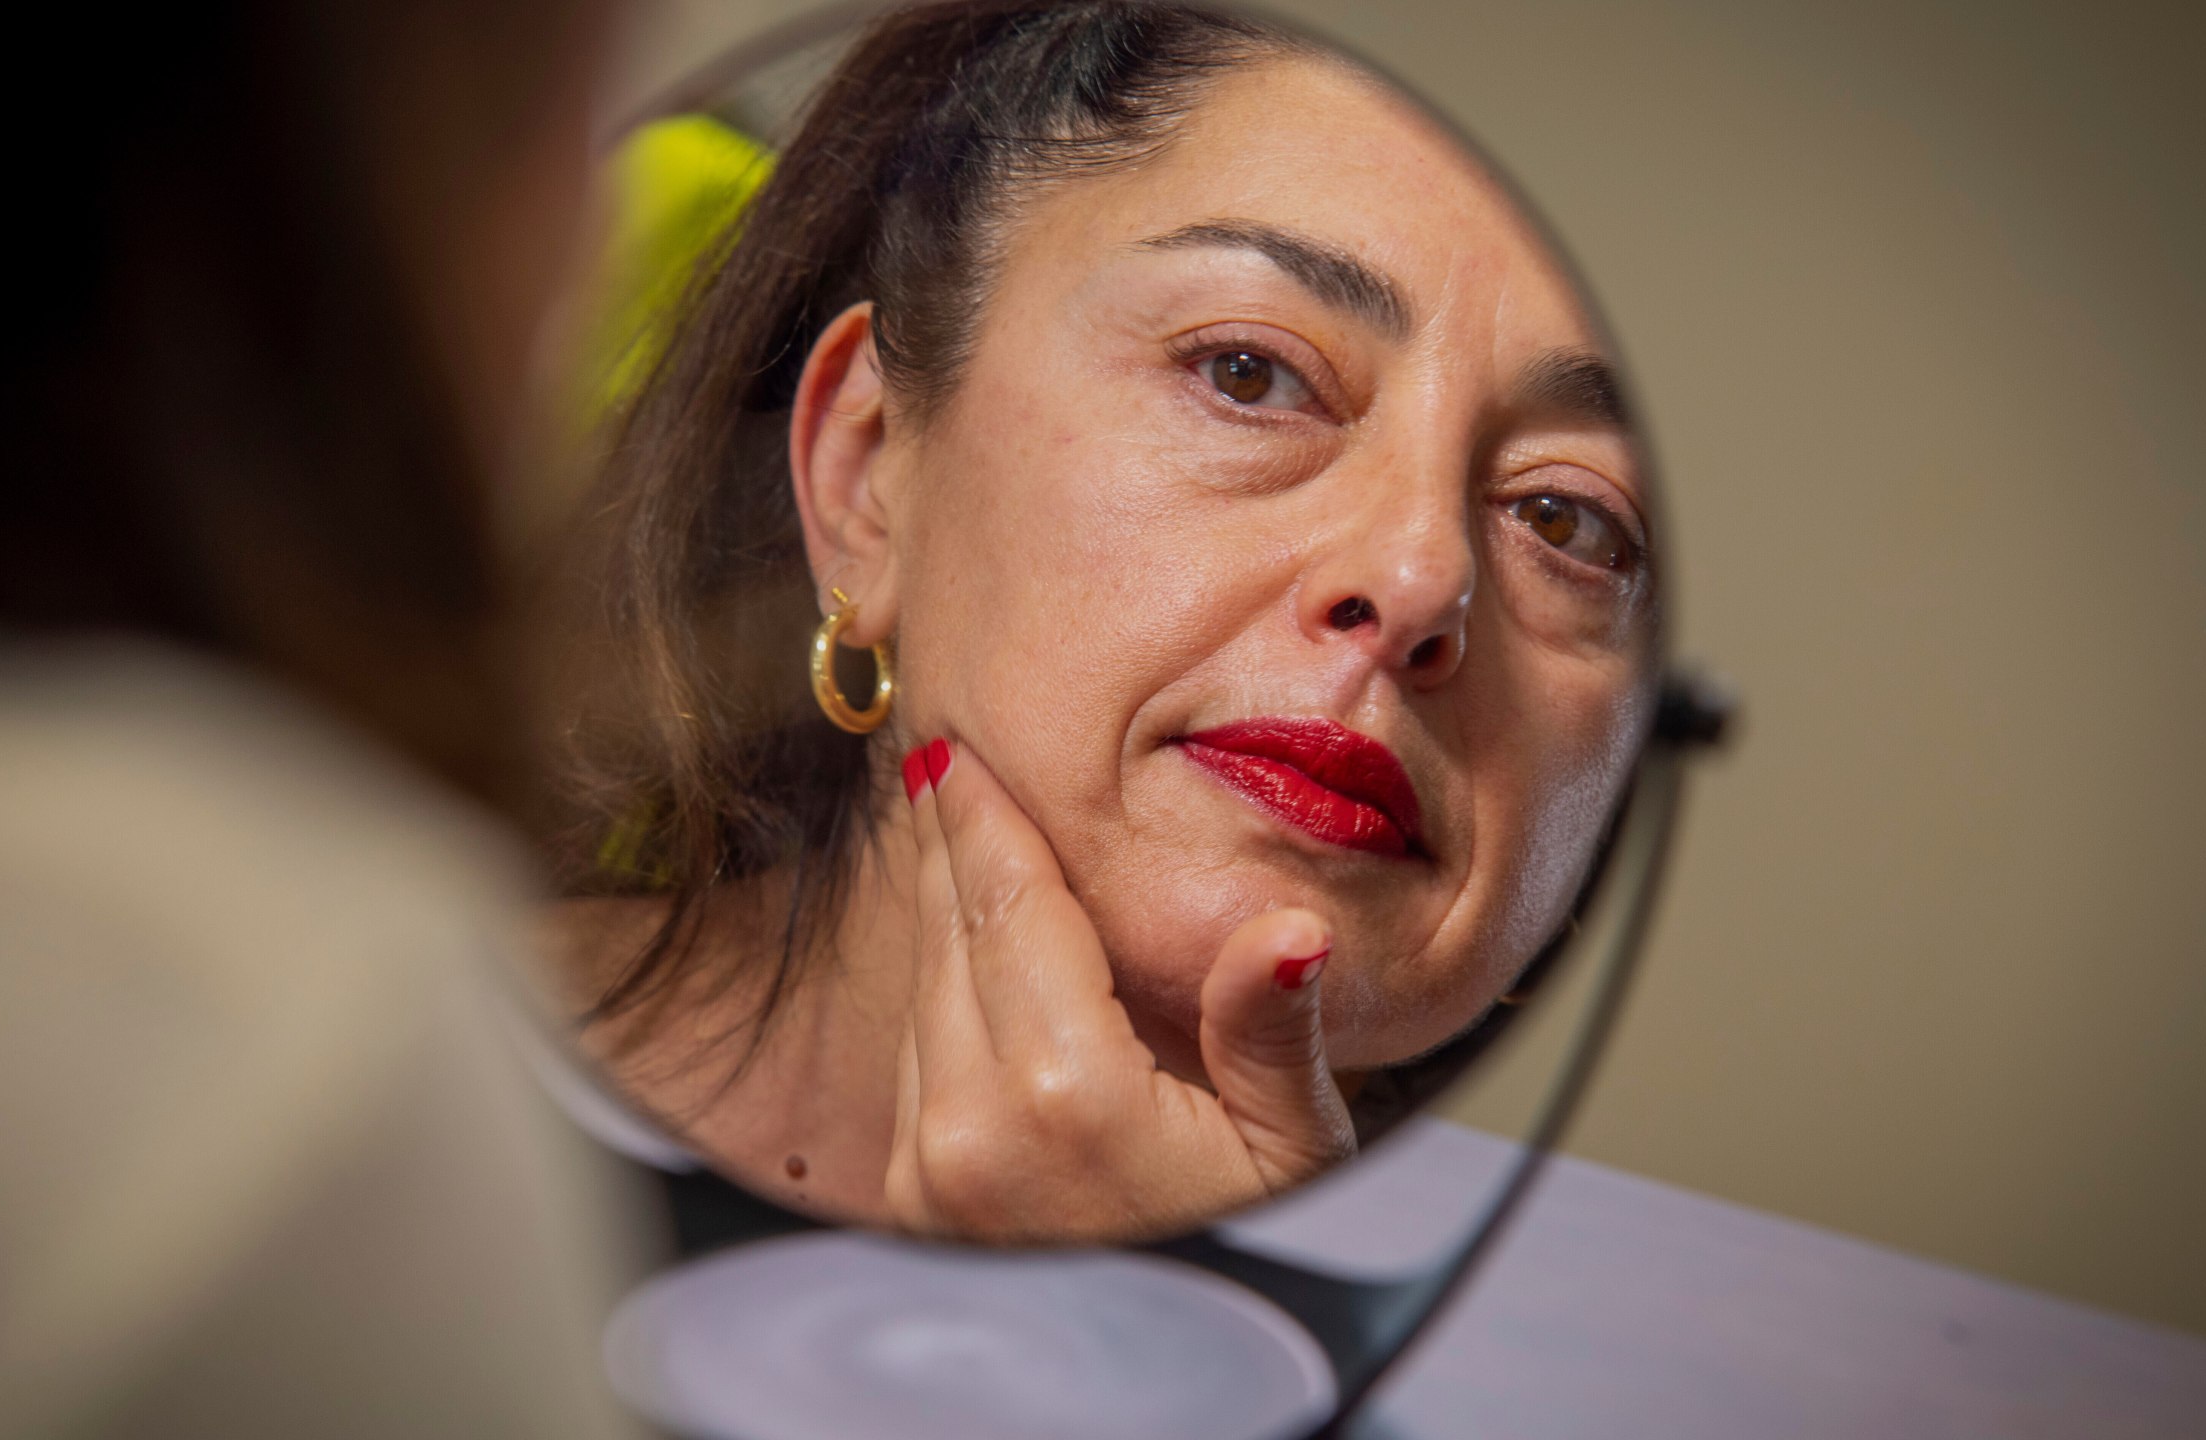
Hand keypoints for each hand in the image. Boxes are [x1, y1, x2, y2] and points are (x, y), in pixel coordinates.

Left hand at [885, 737, 1356, 1242]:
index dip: (986, 818)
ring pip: (921, 987)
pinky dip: (934, 982)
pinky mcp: (914, 1192)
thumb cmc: (1243, 1254)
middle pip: (950, 935)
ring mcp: (930, 1163)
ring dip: (938, 907)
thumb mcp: (1293, 1152)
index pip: (1011, 909)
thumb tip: (1288, 933)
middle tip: (943, 761)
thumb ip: (1273, 1033)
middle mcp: (971, 1123)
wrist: (1168, 1380)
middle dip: (951, 842)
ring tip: (953, 832)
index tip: (959, 750)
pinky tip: (961, 945)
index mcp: (1063, 1093)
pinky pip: (912, 1053)